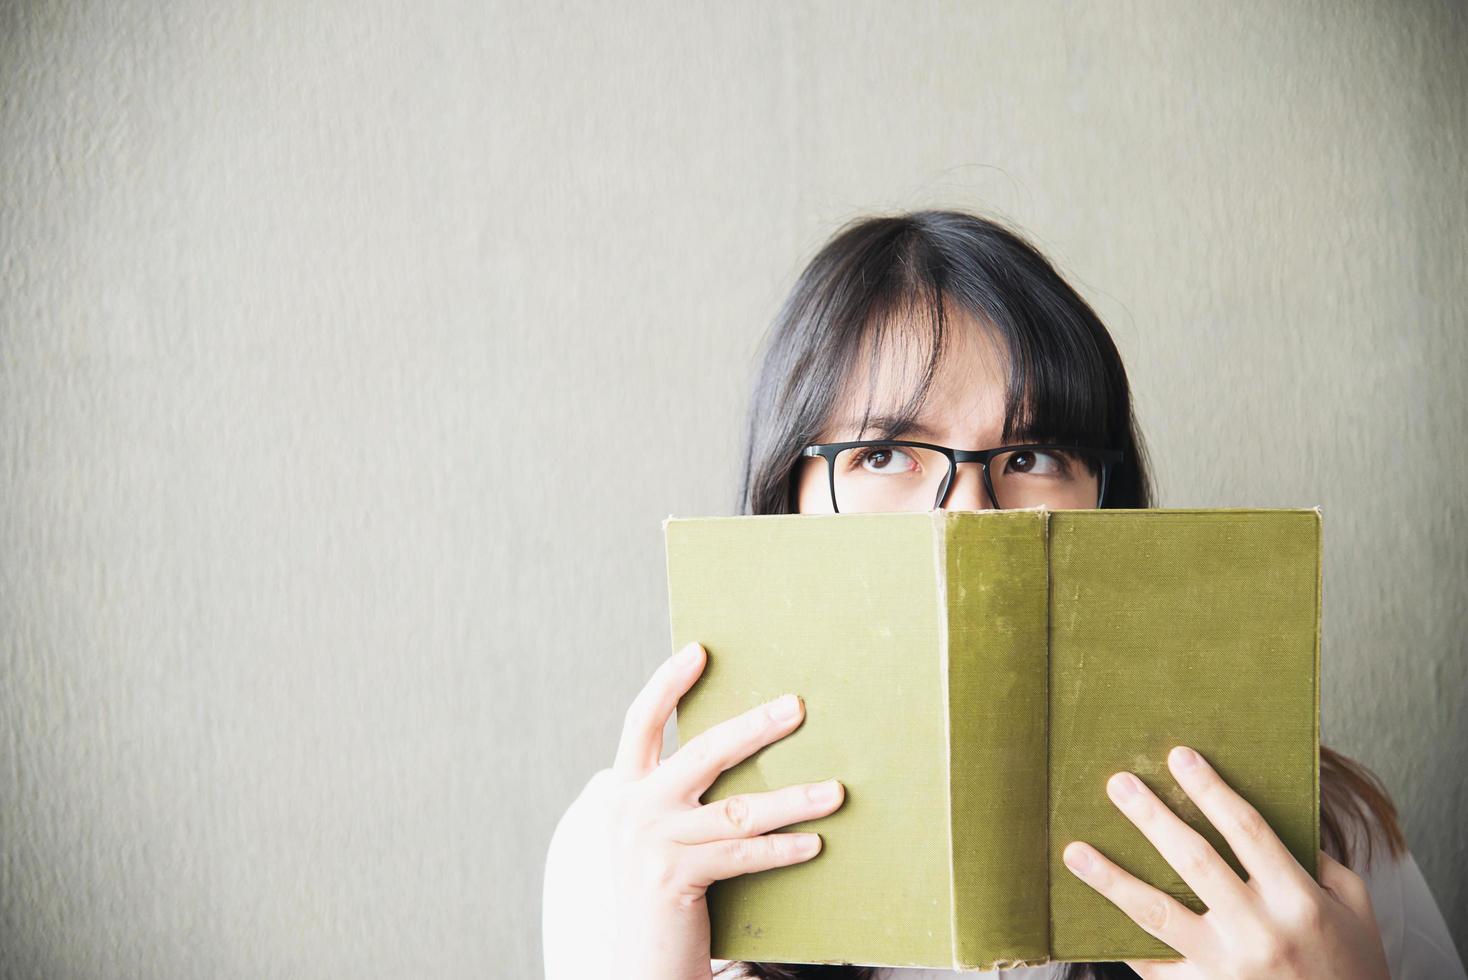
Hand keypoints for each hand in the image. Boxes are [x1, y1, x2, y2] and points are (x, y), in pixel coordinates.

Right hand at [542, 641, 845, 979]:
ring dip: (792, 799)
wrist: (639, 954)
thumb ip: (674, 785)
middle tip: (796, 707)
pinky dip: (782, 848)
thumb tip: (737, 736)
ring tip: (834, 790)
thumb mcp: (652, 824)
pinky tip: (814, 842)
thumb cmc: (660, 877)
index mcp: (624, 786)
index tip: (699, 650)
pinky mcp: (676, 879)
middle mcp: (634, 808)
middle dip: (754, 728)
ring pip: (737, 811)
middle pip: (702, 754)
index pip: (640, 720)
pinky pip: (743, 856)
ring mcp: (654, 844)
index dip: (667, 683)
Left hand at [1061, 745, 1388, 978]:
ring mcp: (1228, 967)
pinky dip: (1124, 942)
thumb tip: (1270, 825)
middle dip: (1152, 817)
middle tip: (1118, 783)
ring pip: (1158, 914)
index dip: (1211, 790)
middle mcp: (1259, 931)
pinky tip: (1090, 916)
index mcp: (1298, 900)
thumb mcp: (1355, 911)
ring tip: (1075, 851)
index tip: (1179, 756)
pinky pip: (1156, 966)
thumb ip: (1321, 864)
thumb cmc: (1353, 968)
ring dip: (1112, 879)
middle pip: (1194, 861)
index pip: (1247, 830)